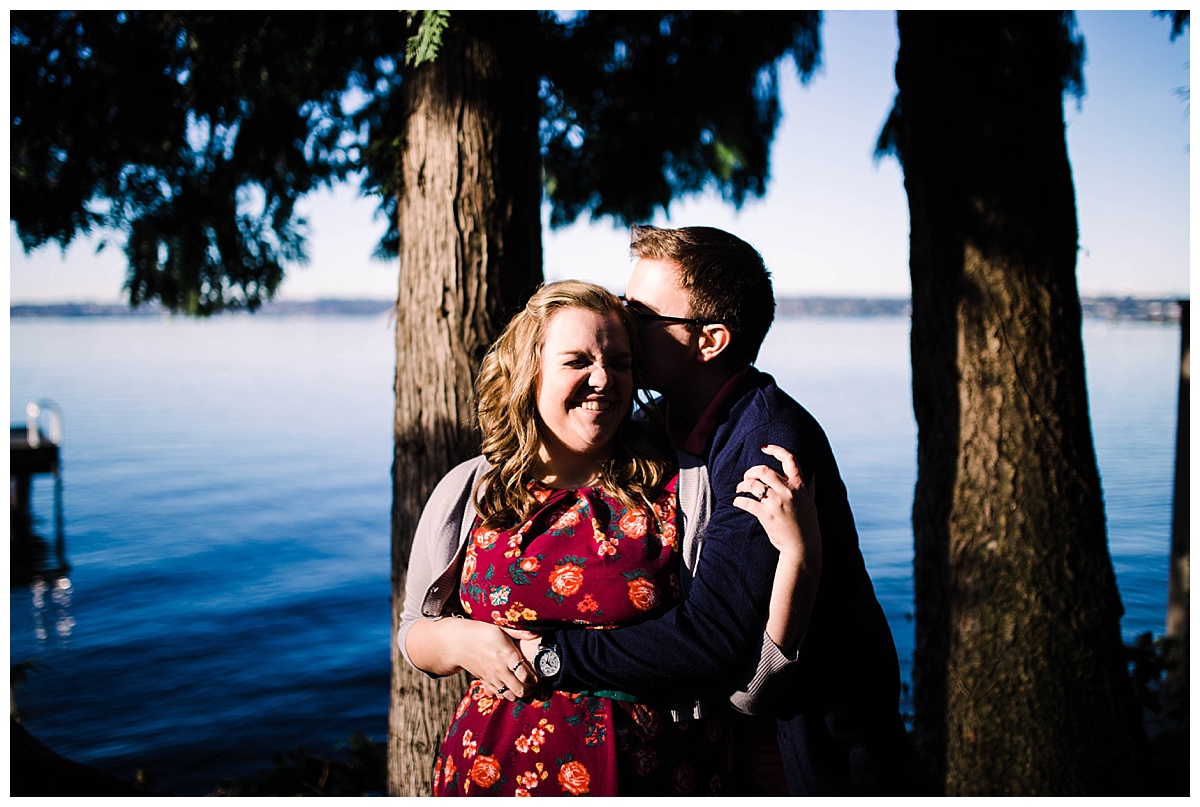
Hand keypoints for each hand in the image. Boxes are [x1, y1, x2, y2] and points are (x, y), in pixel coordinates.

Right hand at [462, 622, 537, 700]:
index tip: (540, 674)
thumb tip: (536, 634)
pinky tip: (512, 685)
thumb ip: (520, 632)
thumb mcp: (502, 628)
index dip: (536, 678)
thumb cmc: (483, 633)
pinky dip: (509, 694)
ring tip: (525, 685)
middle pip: (520, 690)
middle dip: (531, 689)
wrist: (461, 643)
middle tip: (535, 682)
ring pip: (511, 696)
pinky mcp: (487, 682)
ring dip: (520, 693)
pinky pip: (501, 695)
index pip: (525, 675)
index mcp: (507, 655)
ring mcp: (493, 678)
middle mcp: (501, 670)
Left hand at [733, 444, 821, 650]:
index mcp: (800, 485)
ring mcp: (777, 503)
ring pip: (752, 485)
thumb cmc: (807, 524)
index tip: (765, 448)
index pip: (789, 459)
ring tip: (740, 489)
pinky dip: (738, 501)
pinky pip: (746, 502)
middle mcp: (788, 491)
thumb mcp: (811, 502)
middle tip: (747, 476)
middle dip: (751, 471)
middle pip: (763, 470)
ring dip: (742, 485)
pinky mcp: (766, 515)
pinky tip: (737, 502)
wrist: (803, 547)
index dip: (776, 450)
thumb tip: (812, 472)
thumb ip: (810, 486)